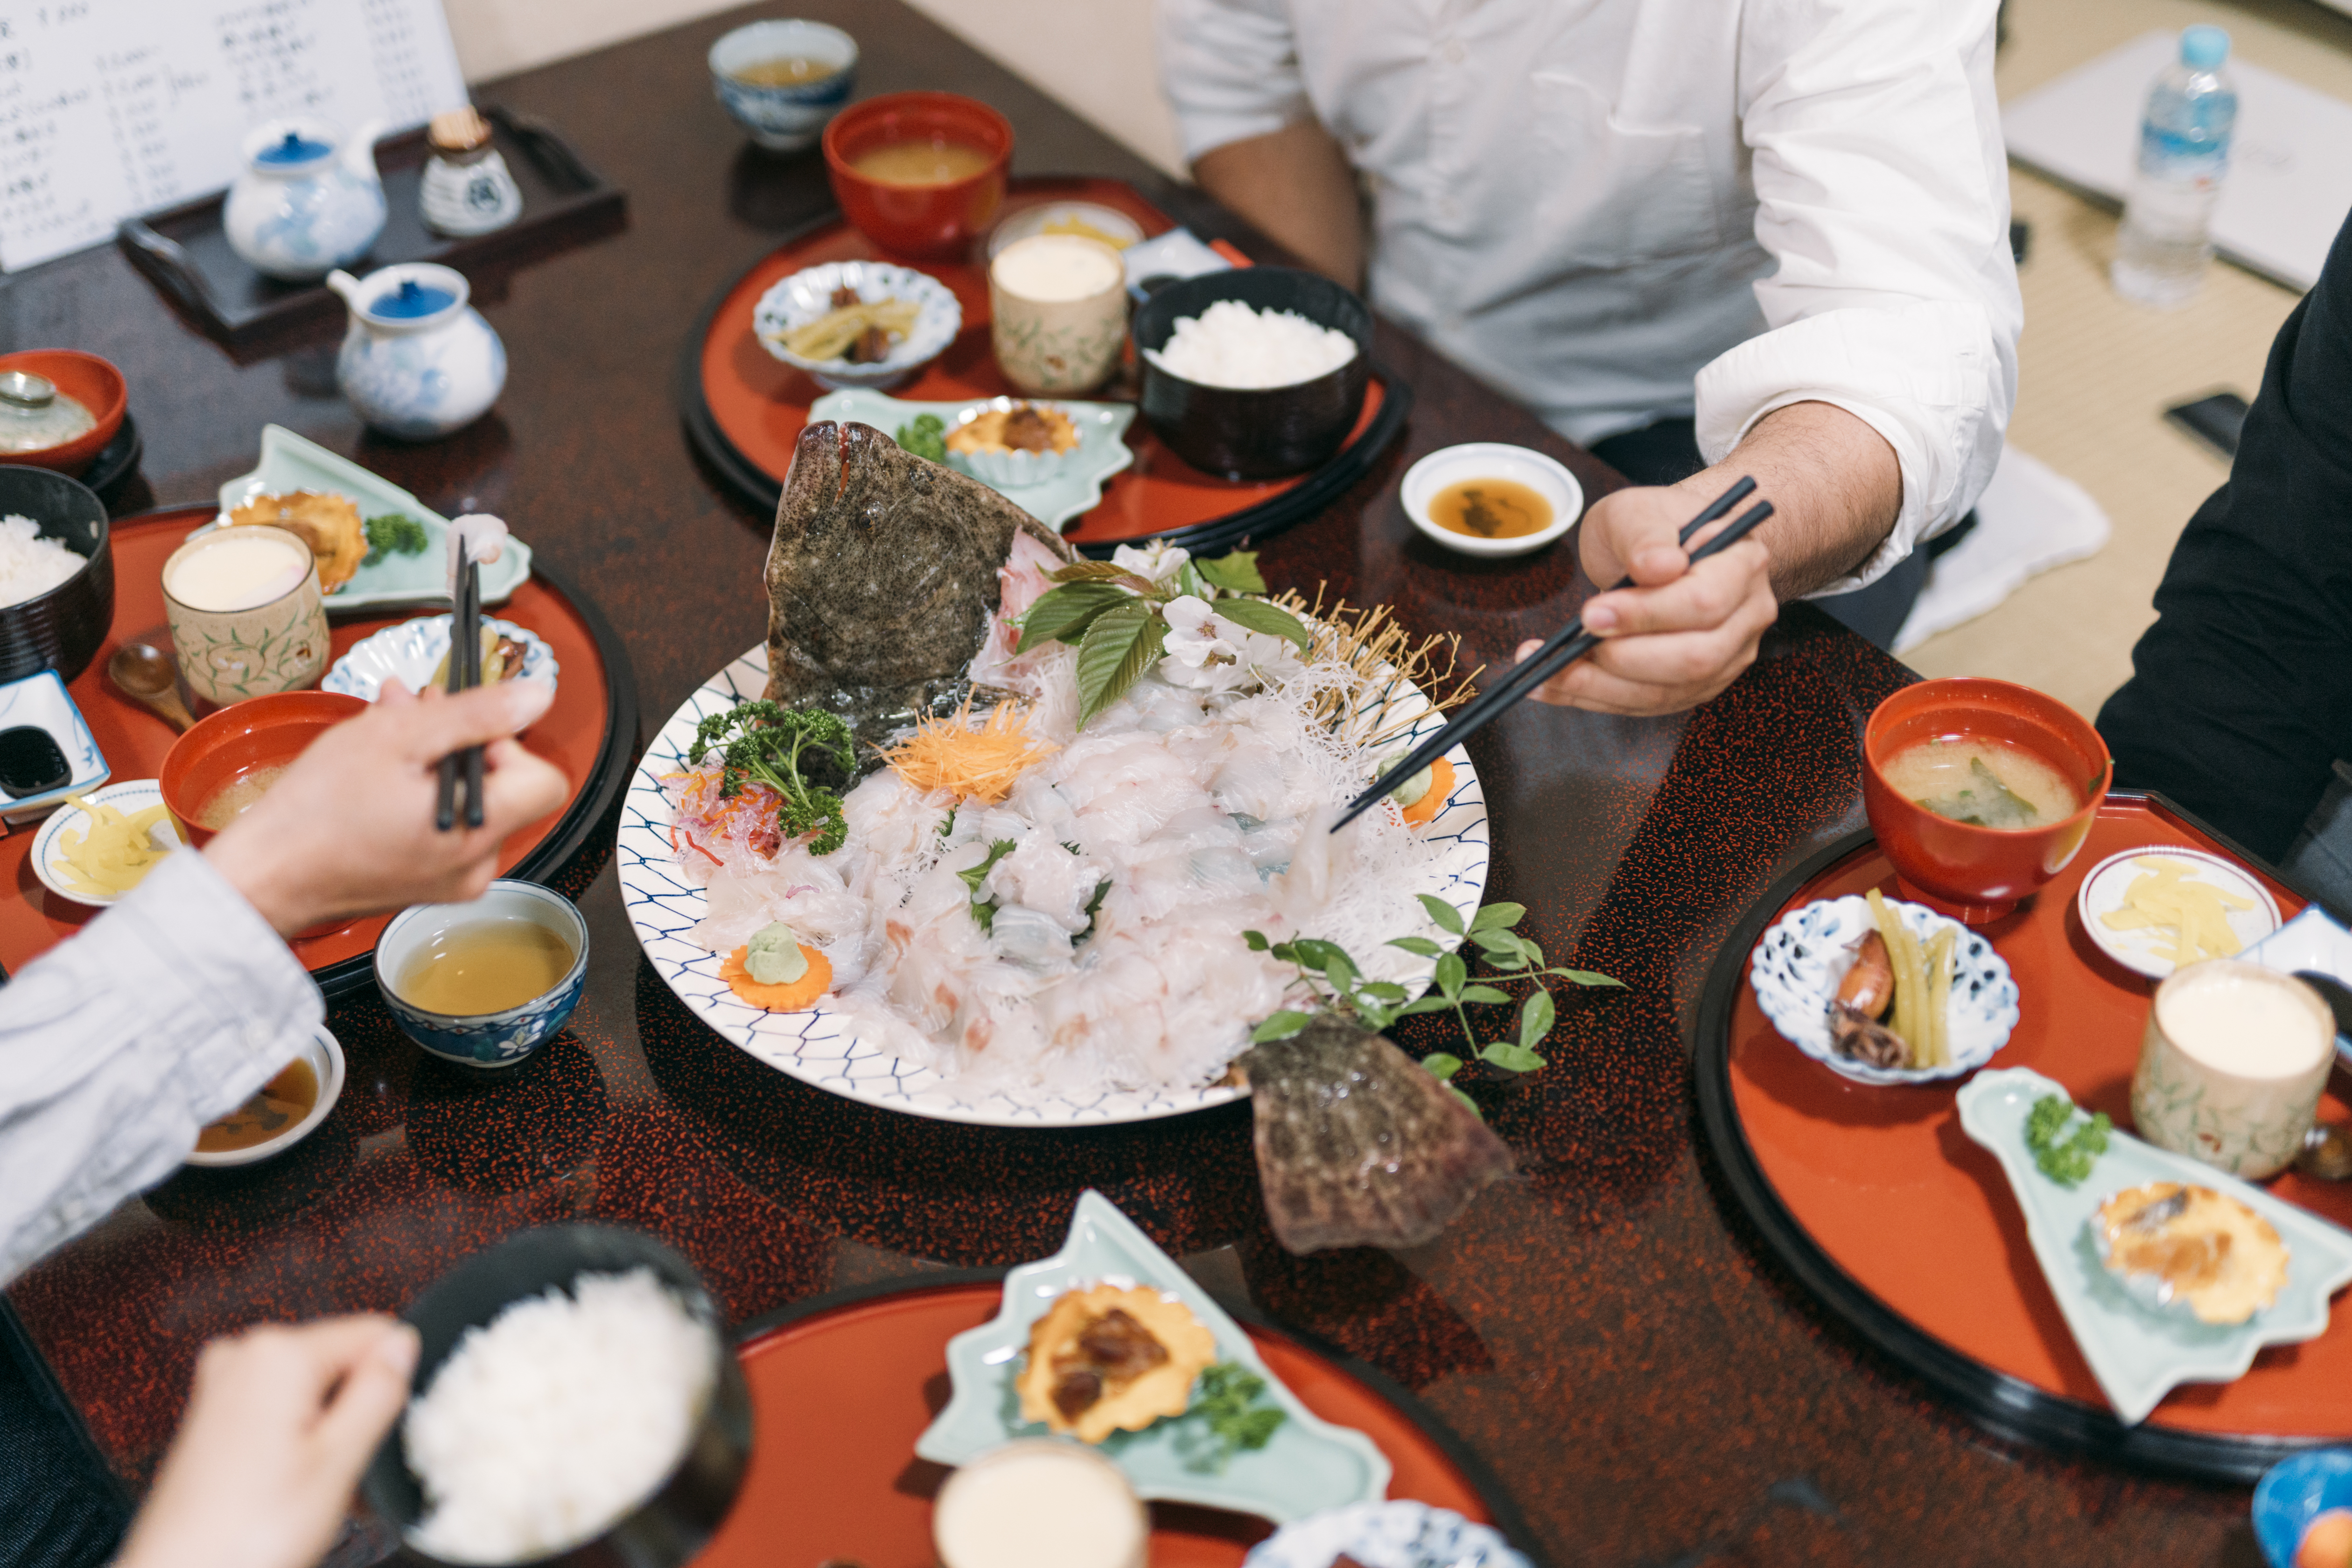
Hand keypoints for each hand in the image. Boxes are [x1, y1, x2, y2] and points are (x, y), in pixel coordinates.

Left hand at [113, 1317, 418, 1567]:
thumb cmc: (242, 1537)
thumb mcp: (337, 1462)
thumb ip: (378, 1391)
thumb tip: (403, 1343)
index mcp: (277, 1353)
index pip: (375, 1334)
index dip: (392, 1385)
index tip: (381, 1433)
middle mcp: (244, 1357)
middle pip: (342, 1363)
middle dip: (358, 1414)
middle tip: (349, 1475)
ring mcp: (223, 1386)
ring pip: (314, 1391)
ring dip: (331, 1435)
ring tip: (324, 1491)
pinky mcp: (214, 1415)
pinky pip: (280, 1409)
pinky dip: (299, 1443)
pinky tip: (297, 1488)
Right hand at [204, 680, 569, 935]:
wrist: (265, 874)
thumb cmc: (317, 810)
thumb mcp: (398, 736)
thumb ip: (475, 714)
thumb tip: (536, 696)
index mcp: (479, 831)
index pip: (544, 780)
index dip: (509, 744)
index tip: (464, 729)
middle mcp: (477, 864)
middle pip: (504, 788)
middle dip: (460, 741)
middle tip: (412, 715)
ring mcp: (453, 880)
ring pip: (470, 803)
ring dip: (434, 761)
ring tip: (385, 738)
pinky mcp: (427, 884)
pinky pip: (444, 827)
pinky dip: (420, 794)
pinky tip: (380, 773)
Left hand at [1516, 481, 1778, 715]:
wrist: (1666, 548)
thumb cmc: (1655, 525)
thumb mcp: (1638, 509)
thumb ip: (1644, 534)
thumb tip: (1658, 566)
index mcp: (1742, 563)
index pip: (1704, 602)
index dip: (1646, 614)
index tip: (1591, 612)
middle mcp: (1746, 616)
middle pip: (1694, 659)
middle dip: (1623, 660)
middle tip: (1569, 648)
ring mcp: (1727, 656)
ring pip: (1668, 692)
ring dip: (1600, 689)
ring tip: (1548, 673)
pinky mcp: (1697, 684)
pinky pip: (1647, 704)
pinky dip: (1596, 699)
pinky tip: (1555, 685)